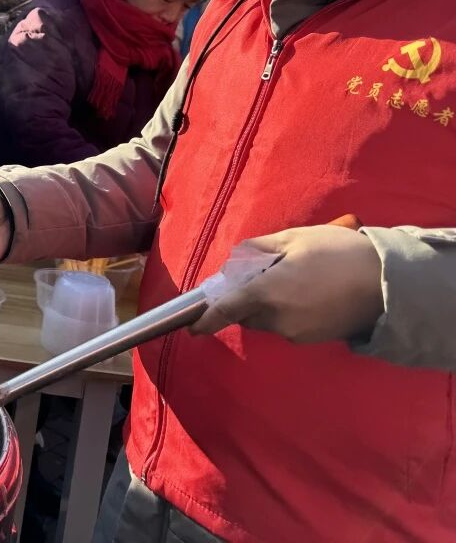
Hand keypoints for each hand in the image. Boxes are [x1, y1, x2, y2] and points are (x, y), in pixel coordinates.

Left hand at [190, 224, 383, 343]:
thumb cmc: (337, 252)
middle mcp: (277, 319)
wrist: (387, 282)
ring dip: (267, 306)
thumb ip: (256, 251)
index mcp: (266, 293)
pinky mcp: (313, 339)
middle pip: (246, 314)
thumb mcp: (292, 239)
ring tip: (293, 280)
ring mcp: (296, 333)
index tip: (192, 327)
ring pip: (267, 321)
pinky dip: (287, 313)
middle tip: (264, 274)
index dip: (206, 319)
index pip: (226, 310)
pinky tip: (308, 292)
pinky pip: (287, 326)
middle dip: (245, 299)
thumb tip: (236, 264)